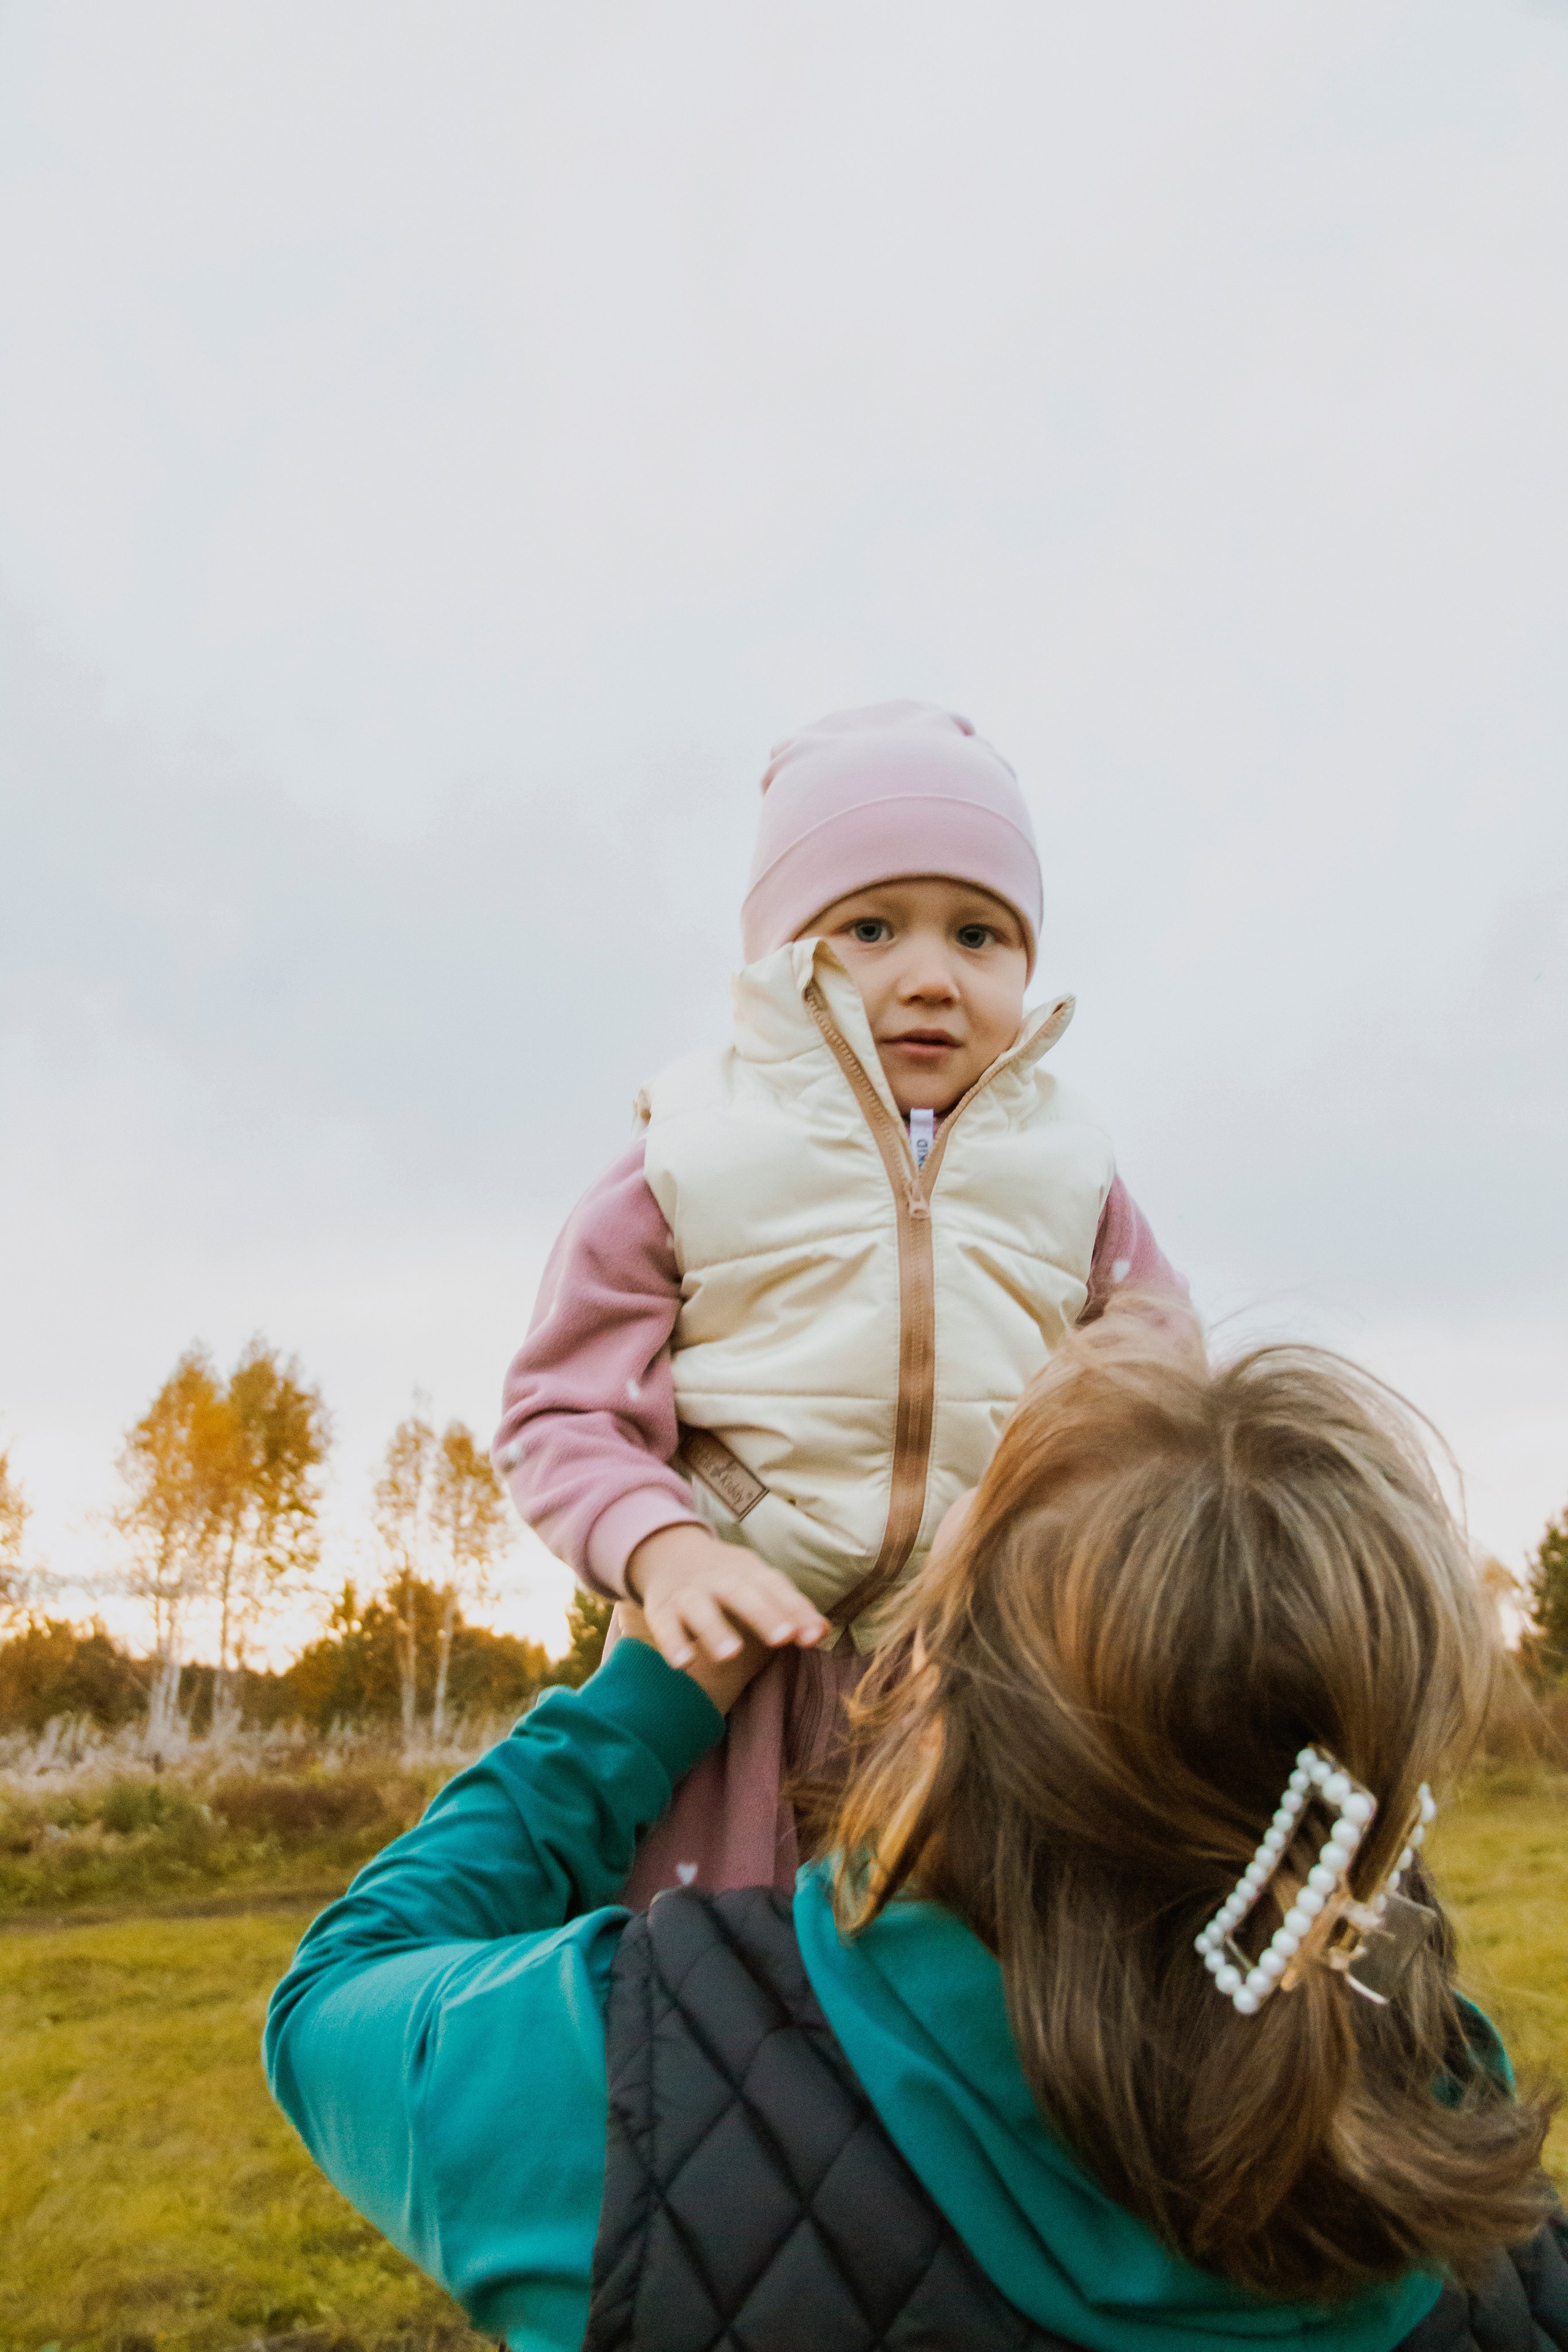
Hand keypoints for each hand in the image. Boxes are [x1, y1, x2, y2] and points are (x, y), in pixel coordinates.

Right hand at [625, 1523, 827, 1671]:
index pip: (776, 1589)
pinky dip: (673, 1644)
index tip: (814, 1636)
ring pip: (700, 1609)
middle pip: (741, 1594)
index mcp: (749, 1572)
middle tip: (783, 1638)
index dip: (797, 1611)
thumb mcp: (760, 1585)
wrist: (670, 1553)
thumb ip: (791, 1610)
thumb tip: (823, 1632)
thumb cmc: (730, 1580)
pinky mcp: (662, 1610)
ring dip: (715, 1629)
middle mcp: (719, 1580)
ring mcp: (689, 1594)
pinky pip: (665, 1627)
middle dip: (763, 1615)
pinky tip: (684, 1664)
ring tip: (730, 1655)